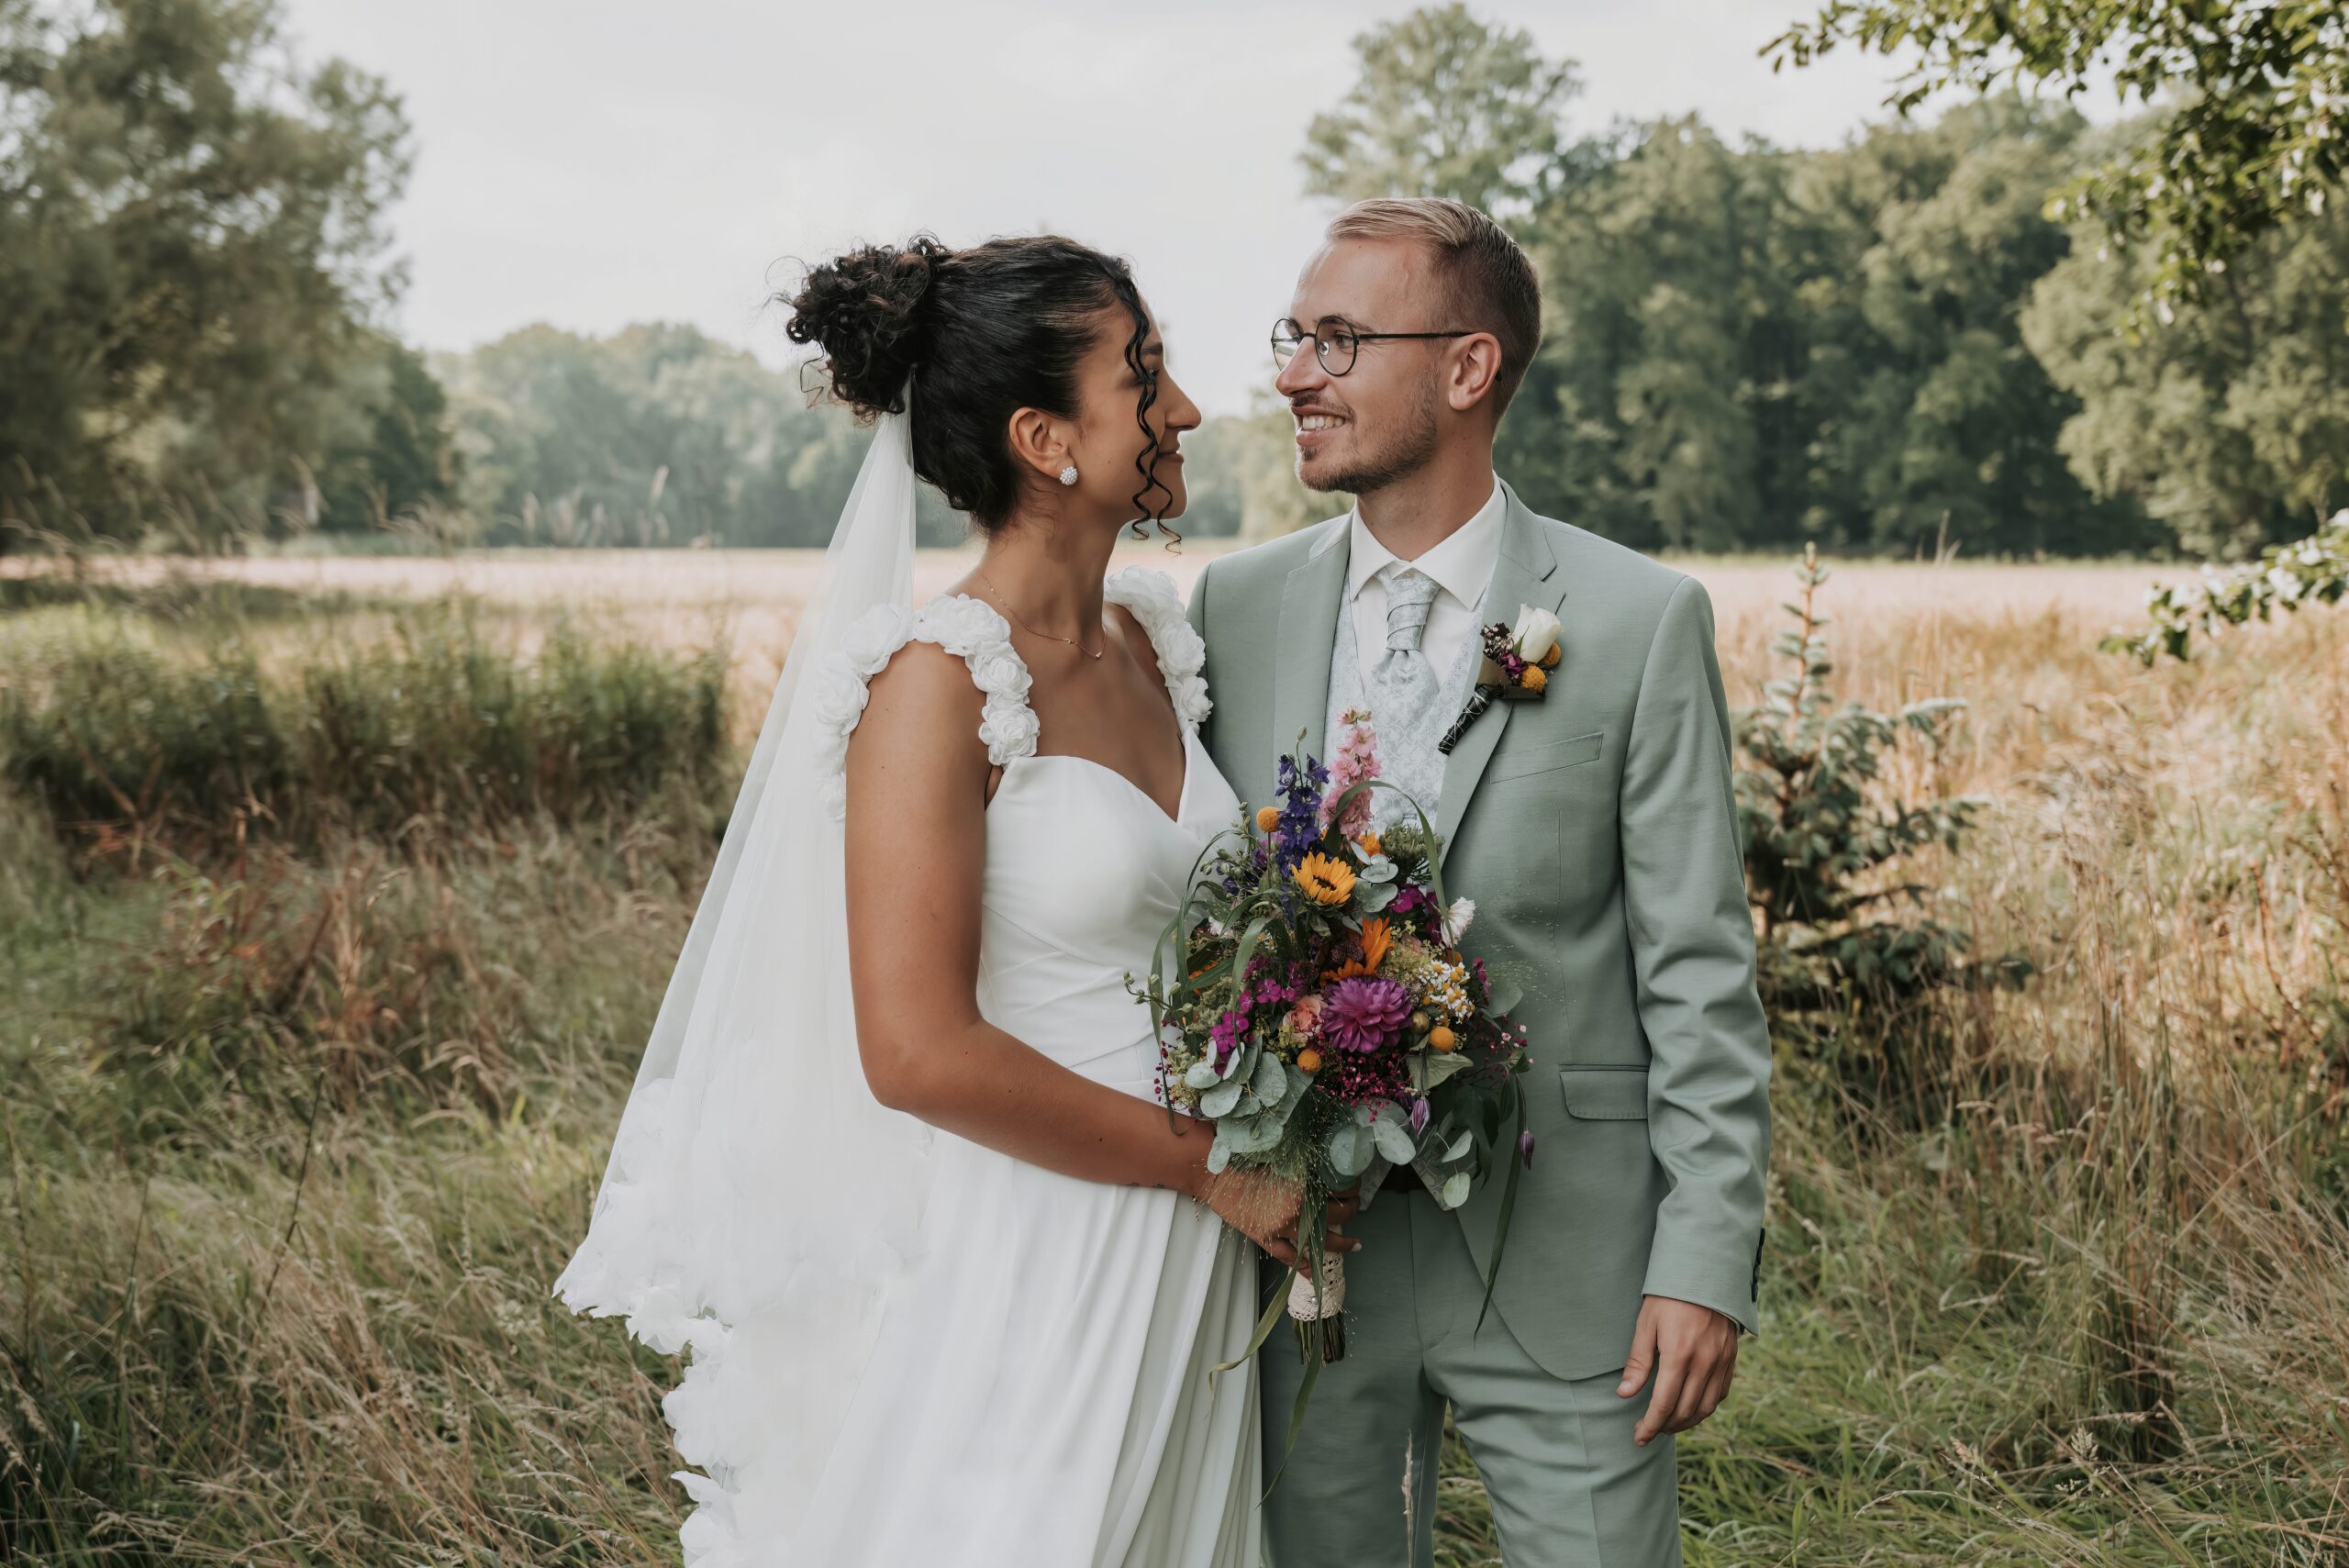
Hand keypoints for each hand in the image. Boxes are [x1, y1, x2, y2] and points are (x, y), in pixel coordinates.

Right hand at [1196, 1172, 1359, 1266]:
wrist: (1216, 1176)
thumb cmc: (1244, 1159)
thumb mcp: (1281, 1157)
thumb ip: (1303, 1165)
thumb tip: (1324, 1167)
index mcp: (1302, 1185)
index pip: (1338, 1189)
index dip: (1352, 1186)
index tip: (1355, 1182)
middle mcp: (1297, 1209)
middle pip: (1336, 1214)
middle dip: (1351, 1208)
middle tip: (1356, 1204)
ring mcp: (1282, 1228)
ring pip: (1320, 1240)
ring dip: (1341, 1243)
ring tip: (1356, 1245)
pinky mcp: (1266, 1238)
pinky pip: (1288, 1257)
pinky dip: (1304, 1266)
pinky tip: (1316, 1273)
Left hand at [1618, 1294, 1738, 1444]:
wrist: (1705, 1273)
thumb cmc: (1668, 1297)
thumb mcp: (1646, 1324)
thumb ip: (1638, 1362)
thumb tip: (1624, 1394)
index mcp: (1679, 1355)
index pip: (1664, 1404)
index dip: (1650, 1425)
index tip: (1639, 1437)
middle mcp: (1704, 1363)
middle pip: (1685, 1411)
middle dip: (1665, 1426)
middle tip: (1649, 1430)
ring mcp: (1721, 1362)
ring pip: (1706, 1408)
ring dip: (1687, 1422)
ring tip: (1668, 1424)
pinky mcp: (1731, 1358)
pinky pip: (1721, 1393)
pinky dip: (1706, 1407)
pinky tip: (1691, 1407)